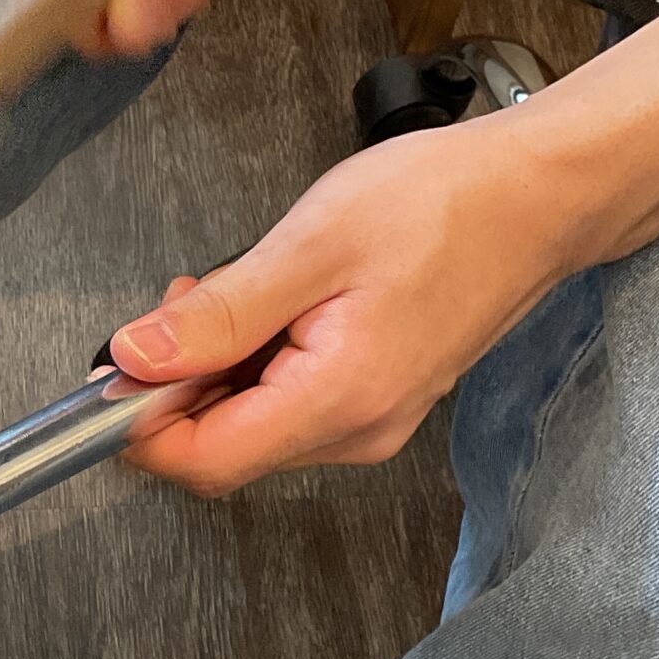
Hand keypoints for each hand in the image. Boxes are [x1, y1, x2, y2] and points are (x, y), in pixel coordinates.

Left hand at [112, 0, 658, 493]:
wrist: (541, 196)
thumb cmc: (447, 205)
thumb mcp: (312, 245)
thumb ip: (218, 314)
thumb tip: (134, 359)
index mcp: (338, 401)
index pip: (203, 462)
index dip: (140, 424)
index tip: (118, 366)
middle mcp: (355, 431)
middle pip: (221, 447)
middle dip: (179, 384)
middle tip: (183, 298)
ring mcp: (369, 420)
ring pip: (251, 423)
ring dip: (218, 367)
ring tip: (239, 285)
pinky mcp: (375, 398)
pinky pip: (287, 401)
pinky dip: (257, 359)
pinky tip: (273, 303)